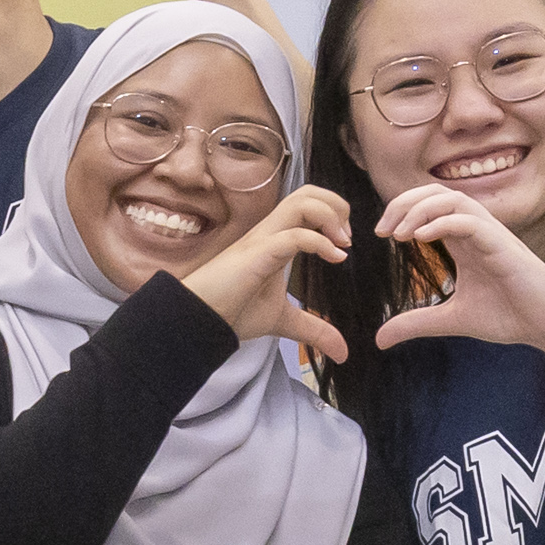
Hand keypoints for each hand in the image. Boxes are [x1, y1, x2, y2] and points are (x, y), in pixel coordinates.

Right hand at [177, 182, 353, 361]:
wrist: (198, 320)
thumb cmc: (231, 312)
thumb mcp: (283, 320)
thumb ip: (314, 330)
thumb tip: (342, 352)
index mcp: (276, 239)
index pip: (307, 203)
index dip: (334, 214)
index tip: (345, 245)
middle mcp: (270, 232)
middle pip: (308, 192)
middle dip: (337, 206)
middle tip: (346, 238)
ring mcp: (263, 240)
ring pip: (301, 202)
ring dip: (330, 216)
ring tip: (342, 244)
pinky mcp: (258, 255)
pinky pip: (294, 236)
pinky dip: (320, 243)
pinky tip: (335, 259)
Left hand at [369, 183, 544, 365]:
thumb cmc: (509, 316)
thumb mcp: (451, 320)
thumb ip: (417, 323)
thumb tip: (379, 339)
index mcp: (464, 240)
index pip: (430, 205)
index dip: (402, 210)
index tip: (382, 234)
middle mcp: (477, 231)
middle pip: (437, 193)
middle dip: (404, 204)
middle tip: (383, 231)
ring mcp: (491, 236)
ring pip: (454, 199)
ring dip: (421, 209)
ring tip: (400, 234)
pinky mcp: (504, 247)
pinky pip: (471, 222)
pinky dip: (443, 223)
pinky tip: (420, 239)